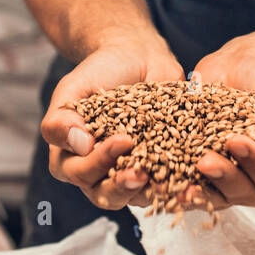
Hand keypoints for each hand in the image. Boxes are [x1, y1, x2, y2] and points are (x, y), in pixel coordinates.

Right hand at [41, 40, 183, 209]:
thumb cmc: (98, 72)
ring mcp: (130, 173)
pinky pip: (166, 186)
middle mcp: (98, 173)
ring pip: (135, 197)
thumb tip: (79, 145)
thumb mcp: (73, 88)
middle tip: (141, 174)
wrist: (136, 57)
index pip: (80, 172)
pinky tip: (193, 185)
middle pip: (105, 194)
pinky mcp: (159, 169)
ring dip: (152, 194)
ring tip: (168, 186)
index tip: (123, 140)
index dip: (98, 162)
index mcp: (71, 158)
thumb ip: (61, 118)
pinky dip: (178, 188)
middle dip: (122, 186)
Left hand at [187, 37, 254, 210]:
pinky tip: (167, 187)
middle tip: (206, 158)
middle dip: (226, 175)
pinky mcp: (209, 179)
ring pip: (222, 197)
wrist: (247, 66)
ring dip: (204, 189)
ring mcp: (235, 184)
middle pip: (247, 192)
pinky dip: (183, 191)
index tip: (237, 141)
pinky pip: (198, 192)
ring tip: (186, 172)